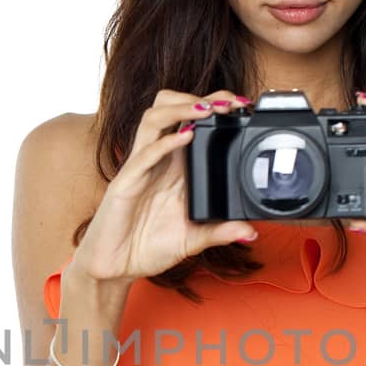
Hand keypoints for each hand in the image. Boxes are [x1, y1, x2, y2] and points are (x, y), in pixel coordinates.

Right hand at [69, 89, 258, 283]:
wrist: (115, 267)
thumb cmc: (146, 247)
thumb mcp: (193, 240)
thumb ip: (221, 232)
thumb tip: (250, 231)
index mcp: (173, 166)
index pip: (189, 121)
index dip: (213, 106)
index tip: (241, 106)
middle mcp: (156, 160)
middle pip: (168, 107)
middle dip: (197, 97)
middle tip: (228, 102)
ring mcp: (139, 168)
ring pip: (153, 119)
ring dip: (181, 108)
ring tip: (208, 109)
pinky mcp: (126, 183)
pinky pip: (144, 155)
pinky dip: (166, 142)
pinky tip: (186, 136)